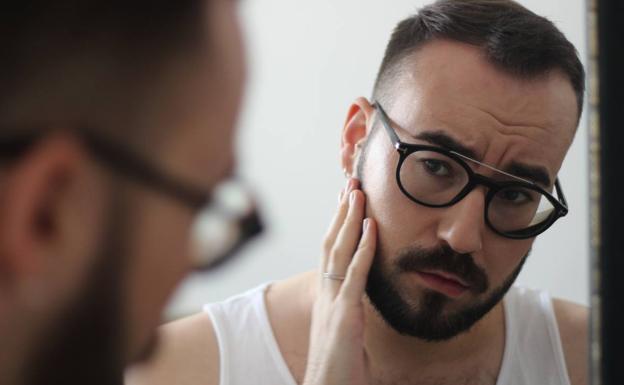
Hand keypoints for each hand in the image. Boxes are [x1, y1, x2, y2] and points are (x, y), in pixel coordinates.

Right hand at [303, 179, 376, 384]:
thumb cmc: (337, 369)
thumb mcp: (345, 334)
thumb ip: (350, 314)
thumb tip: (359, 305)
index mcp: (327, 297)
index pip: (330, 252)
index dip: (336, 225)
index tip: (343, 200)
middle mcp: (326, 294)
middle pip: (331, 243)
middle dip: (341, 211)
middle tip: (350, 182)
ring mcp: (333, 303)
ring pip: (339, 251)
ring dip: (349, 219)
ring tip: (357, 192)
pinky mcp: (344, 315)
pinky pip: (355, 275)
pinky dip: (363, 248)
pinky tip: (371, 227)